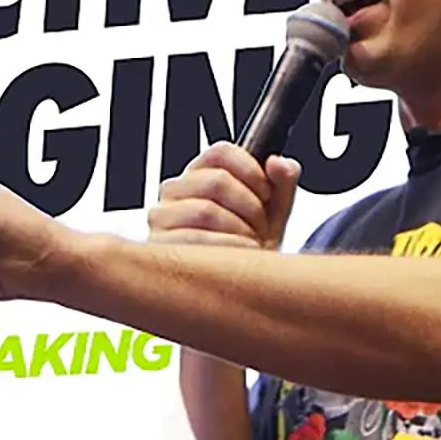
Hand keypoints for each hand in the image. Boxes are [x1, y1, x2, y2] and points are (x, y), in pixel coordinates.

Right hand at [148, 142, 300, 250]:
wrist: (232, 287)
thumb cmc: (248, 247)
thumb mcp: (273, 213)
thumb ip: (282, 182)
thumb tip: (279, 163)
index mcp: (200, 174)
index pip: (221, 152)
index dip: (251, 170)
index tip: (266, 192)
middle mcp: (176, 190)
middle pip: (217, 180)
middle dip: (249, 207)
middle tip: (260, 226)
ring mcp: (162, 216)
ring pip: (206, 210)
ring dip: (238, 230)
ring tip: (248, 244)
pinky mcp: (158, 245)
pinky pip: (193, 240)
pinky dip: (223, 248)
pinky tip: (234, 256)